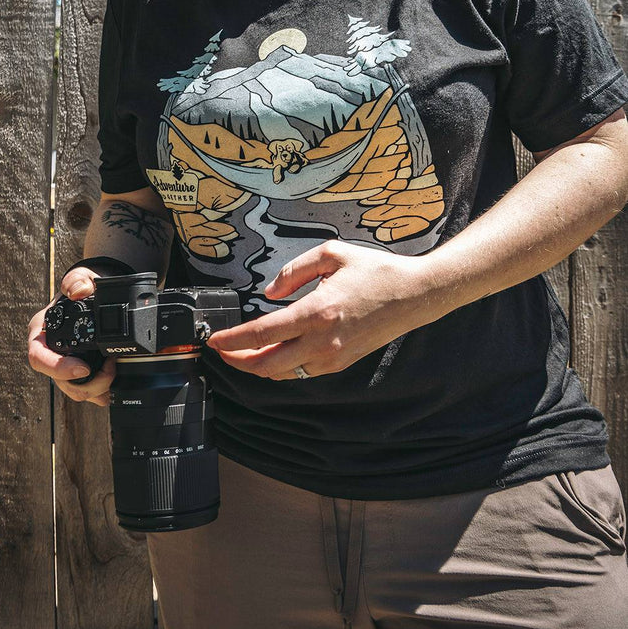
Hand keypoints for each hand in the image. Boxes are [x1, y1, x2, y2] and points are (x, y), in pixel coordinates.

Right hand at [27, 267, 114, 406]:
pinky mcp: (80, 372)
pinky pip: (88, 390)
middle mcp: (50, 352)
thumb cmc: (83, 286)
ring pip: (75, 390)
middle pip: (59, 381)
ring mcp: (65, 364)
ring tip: (115, 369)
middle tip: (111, 367)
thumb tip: (78, 292)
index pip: (38, 358)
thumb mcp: (80, 277)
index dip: (58, 368)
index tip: (83, 369)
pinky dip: (102, 390)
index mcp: (41, 332)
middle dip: (86, 383)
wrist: (97, 293)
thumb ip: (77, 280)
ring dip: (97, 388)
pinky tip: (115, 381)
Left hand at [206, 240, 449, 379]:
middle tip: (222, 351)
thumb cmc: (375, 271)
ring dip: (260, 366)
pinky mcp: (342, 363)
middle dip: (238, 362)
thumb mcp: (331, 254)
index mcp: (316, 312)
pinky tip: (276, 352)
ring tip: (244, 352)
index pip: (261, 334)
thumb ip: (293, 271)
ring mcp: (333, 357)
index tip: (214, 340)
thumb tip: (270, 292)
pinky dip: (283, 366)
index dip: (232, 341)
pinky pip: (303, 372)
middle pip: (266, 365)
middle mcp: (322, 342)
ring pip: (284, 374)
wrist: (414, 295)